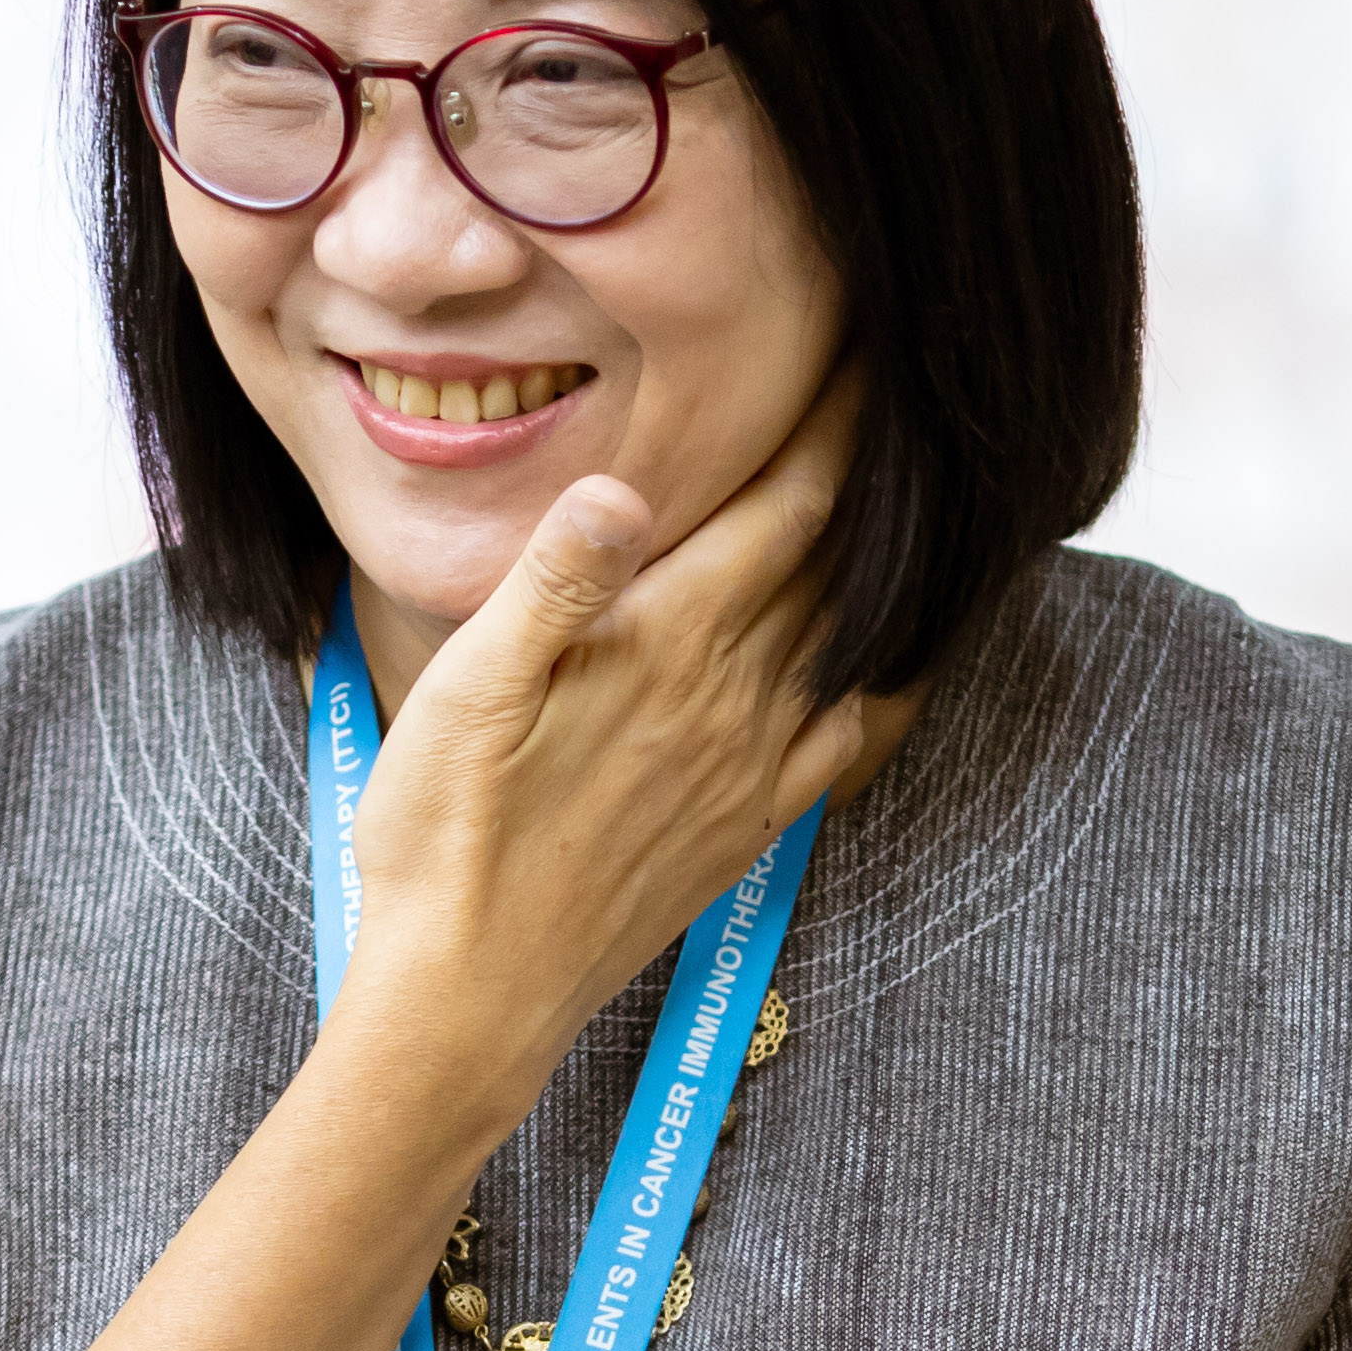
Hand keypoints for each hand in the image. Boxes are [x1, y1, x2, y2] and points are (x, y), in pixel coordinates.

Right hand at [336, 384, 916, 1099]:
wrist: (471, 997)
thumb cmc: (445, 839)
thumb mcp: (467, 694)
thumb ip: (552, 585)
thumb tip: (617, 486)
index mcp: (671, 645)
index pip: (788, 503)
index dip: (834, 422)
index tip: (864, 353)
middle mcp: (734, 697)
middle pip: (836, 556)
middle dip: (869, 470)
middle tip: (899, 398)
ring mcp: (751, 764)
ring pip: (848, 633)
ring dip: (882, 557)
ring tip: (906, 494)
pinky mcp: (748, 824)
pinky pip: (846, 735)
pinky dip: (884, 678)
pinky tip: (890, 656)